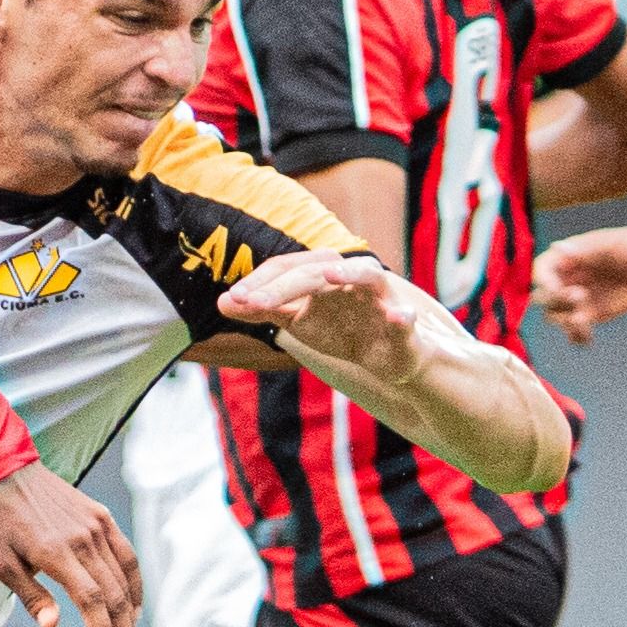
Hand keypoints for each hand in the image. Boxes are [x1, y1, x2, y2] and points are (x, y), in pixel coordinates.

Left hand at [0, 465, 139, 626]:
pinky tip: (135, 606)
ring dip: (131, 617)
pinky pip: (126, 554)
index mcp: (56, 554)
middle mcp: (83, 541)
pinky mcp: (101, 517)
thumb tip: (52, 626)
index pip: (91, 602)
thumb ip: (30, 595)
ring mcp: (96, 527)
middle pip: (114, 597)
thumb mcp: (1, 562)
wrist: (5, 471)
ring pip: (124, 579)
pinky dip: (135, 583)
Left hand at [218, 248, 437, 378]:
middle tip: (253, 302)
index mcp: (322, 273)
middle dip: (284, 286)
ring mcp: (378, 295)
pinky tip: (397, 317)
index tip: (232, 300)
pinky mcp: (402, 321)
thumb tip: (222, 301)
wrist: (384, 358)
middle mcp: (350, 276)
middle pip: (315, 271)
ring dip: (349, 273)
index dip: (260, 282)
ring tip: (329, 276)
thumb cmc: (340, 330)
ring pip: (365, 274)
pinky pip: (404, 316)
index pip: (286, 268)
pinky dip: (401, 315)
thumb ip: (263, 308)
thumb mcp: (296, 320)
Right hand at [530, 224, 626, 342]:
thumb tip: (557, 246)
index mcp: (571, 256)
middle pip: (544, 296)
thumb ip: (585, 250)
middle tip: (581, 298)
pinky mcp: (594, 314)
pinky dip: (577, 337)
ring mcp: (581, 297)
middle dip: (556, 302)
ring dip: (564, 322)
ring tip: (585, 322)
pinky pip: (575, 330)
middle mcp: (571, 278)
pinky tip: (588, 339)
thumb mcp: (612, 245)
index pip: (543, 270)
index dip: (544, 282)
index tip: (558, 289)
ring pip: (556, 316)